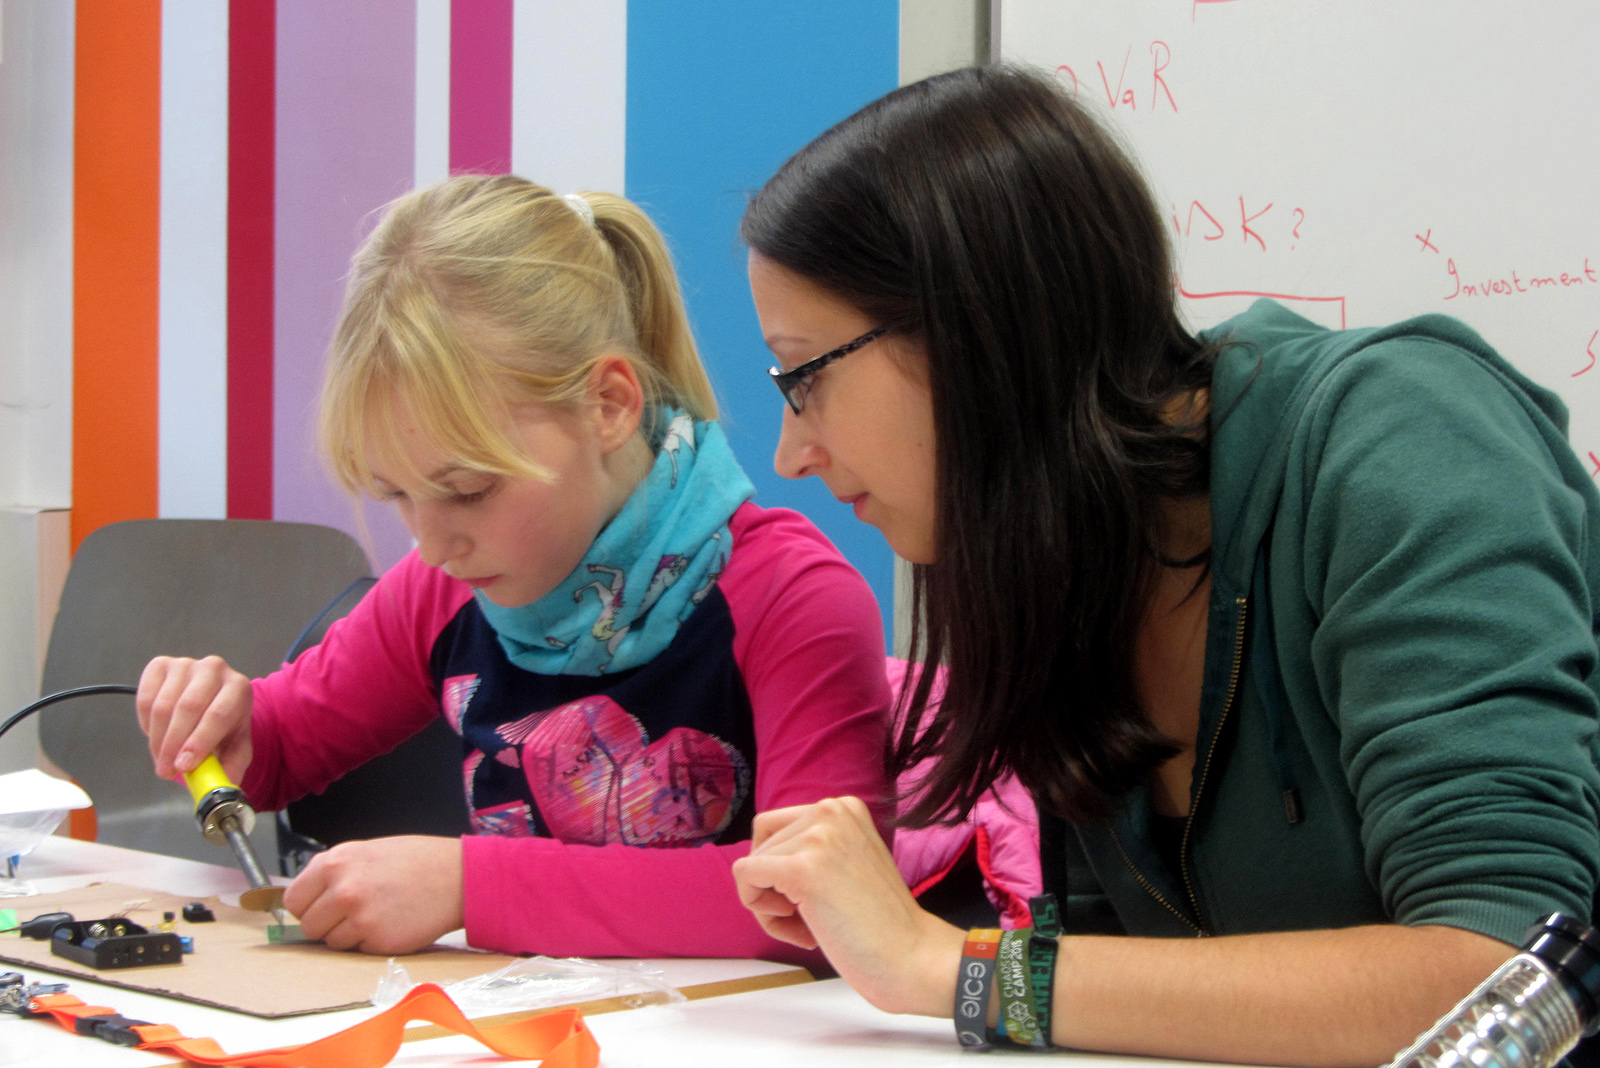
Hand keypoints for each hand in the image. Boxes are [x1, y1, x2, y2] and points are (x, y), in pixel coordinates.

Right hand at [136, 655, 253, 781]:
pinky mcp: (160, 665)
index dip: (199, 742)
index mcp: (239, 688)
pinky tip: (156, 735)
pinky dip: (146, 723)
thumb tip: (221, 789)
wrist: (212, 699)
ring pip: (163, 705)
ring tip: (161, 759)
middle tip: (166, 771)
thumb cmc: (225, 727)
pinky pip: (145, 698)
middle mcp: (215, 669)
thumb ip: (230, 768)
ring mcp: (186, 664)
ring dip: (158, 739)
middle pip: (188, 708)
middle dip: (173, 745)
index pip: (218, 714)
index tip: (184, 766)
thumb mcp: (235, 748)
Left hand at [283, 836, 464, 953]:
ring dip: (348, 935)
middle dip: (326, 923)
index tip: (319, 907)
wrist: (457, 876)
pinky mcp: (378, 941)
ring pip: (332, 942)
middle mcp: (343, 890)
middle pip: (309, 926)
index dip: (307, 906)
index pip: (294, 900)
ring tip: (375, 914)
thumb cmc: (415, 861)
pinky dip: (370, 942)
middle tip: (351, 913)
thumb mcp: (366, 850)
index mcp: (336, 863)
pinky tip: (390, 922)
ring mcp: (360, 918)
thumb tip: (304, 895)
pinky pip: (357, 950)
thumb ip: (333, 870)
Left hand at [731, 796, 964, 1015]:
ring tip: (811, 927)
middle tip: (810, 919)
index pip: (775, 828)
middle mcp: (830, 809)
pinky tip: (802, 929)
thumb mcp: (846, 862)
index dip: (781, 869)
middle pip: (761, 844)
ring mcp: (817, 837)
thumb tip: (751, 862)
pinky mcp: (802, 868)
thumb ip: (811, 848)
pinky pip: (744, 878)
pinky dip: (759, 910)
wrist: (912, 957)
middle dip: (773, 888)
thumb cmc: (878, 923)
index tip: (813, 899)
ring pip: (750, 864)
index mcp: (844, 806)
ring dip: (769, 906)